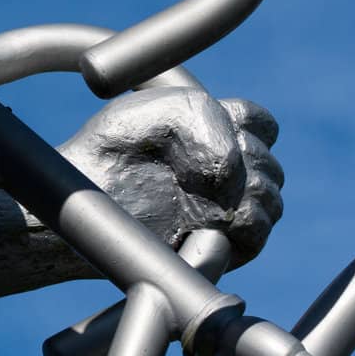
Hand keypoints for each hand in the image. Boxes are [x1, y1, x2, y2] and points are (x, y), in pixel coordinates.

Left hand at [58, 87, 283, 266]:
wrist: (84, 193)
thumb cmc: (112, 147)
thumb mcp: (154, 110)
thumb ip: (203, 115)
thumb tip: (232, 170)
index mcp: (214, 133)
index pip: (260, 124)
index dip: (250, 125)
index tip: (223, 126)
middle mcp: (225, 171)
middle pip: (270, 164)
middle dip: (249, 160)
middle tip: (199, 166)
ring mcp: (224, 209)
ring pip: (270, 199)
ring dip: (248, 192)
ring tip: (204, 193)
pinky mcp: (219, 245)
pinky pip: (256, 234)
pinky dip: (244, 222)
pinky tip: (211, 217)